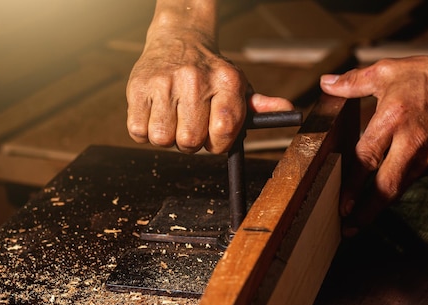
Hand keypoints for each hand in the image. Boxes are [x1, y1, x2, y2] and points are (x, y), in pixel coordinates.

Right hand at [126, 29, 292, 153]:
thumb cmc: (211, 71)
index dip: (218, 144)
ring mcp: (164, 83)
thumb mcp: (238, 85)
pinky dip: (145, 131)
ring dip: (167, 138)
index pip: (224, 132)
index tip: (214, 139)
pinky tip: (157, 114)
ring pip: (163, 140)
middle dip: (191, 143)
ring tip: (173, 119)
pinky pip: (139, 132)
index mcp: (227, 82)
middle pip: (190, 143)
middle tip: (191, 126)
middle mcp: (195, 80)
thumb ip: (262, 106)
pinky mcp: (137, 87)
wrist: (179, 37)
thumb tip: (290, 112)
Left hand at [321, 54, 427, 235]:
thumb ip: (353, 82)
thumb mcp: (387, 72)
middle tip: (347, 228)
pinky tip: (383, 189)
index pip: (367, 159)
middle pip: (386, 187)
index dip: (353, 186)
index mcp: (393, 119)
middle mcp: (411, 143)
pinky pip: (411, 178)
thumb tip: (326, 84)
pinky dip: (395, 185)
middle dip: (366, 212)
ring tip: (358, 218)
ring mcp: (427, 156)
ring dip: (378, 204)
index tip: (341, 205)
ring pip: (399, 188)